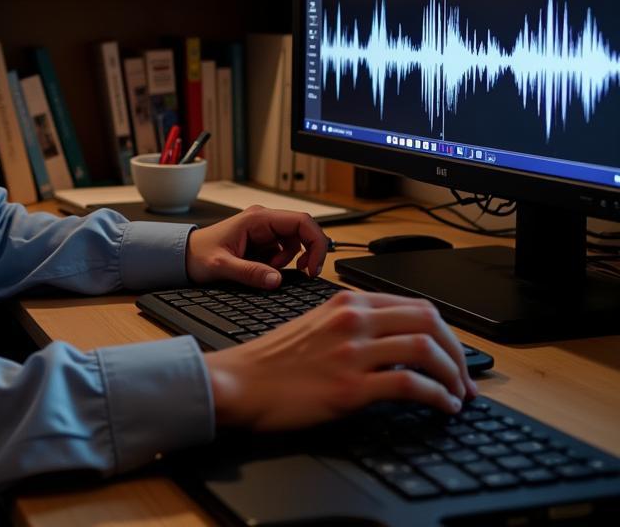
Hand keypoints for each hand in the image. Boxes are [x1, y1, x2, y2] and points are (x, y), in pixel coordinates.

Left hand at [185, 205, 328, 288]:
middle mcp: (263, 220)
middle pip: (302, 230)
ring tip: (268, 270)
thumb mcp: (222, 267)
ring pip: (294, 243)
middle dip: (308, 253)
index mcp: (257, 218)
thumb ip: (250, 273)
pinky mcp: (261, 241)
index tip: (314, 267)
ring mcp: (263, 230)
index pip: (301, 221)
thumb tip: (276, 280)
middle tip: (305, 273)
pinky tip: (264, 269)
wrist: (184, 256)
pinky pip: (283, 251)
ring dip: (289, 260)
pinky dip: (279, 263)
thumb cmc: (198, 255)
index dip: (316, 242)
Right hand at [204, 291, 479, 431]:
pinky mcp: (350, 386)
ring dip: (453, 376)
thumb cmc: (276, 359)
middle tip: (465, 378)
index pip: (416, 305)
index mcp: (346, 301)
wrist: (243, 382)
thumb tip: (399, 347)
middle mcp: (353, 319)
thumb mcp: (318, 325)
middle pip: (429, 322)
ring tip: (458, 396)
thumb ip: (357, 326)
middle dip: (458, 352)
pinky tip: (442, 407)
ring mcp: (352, 351)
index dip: (446, 332)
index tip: (455, 355)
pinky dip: (437, 397)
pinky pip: (410, 386)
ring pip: (426, 350)